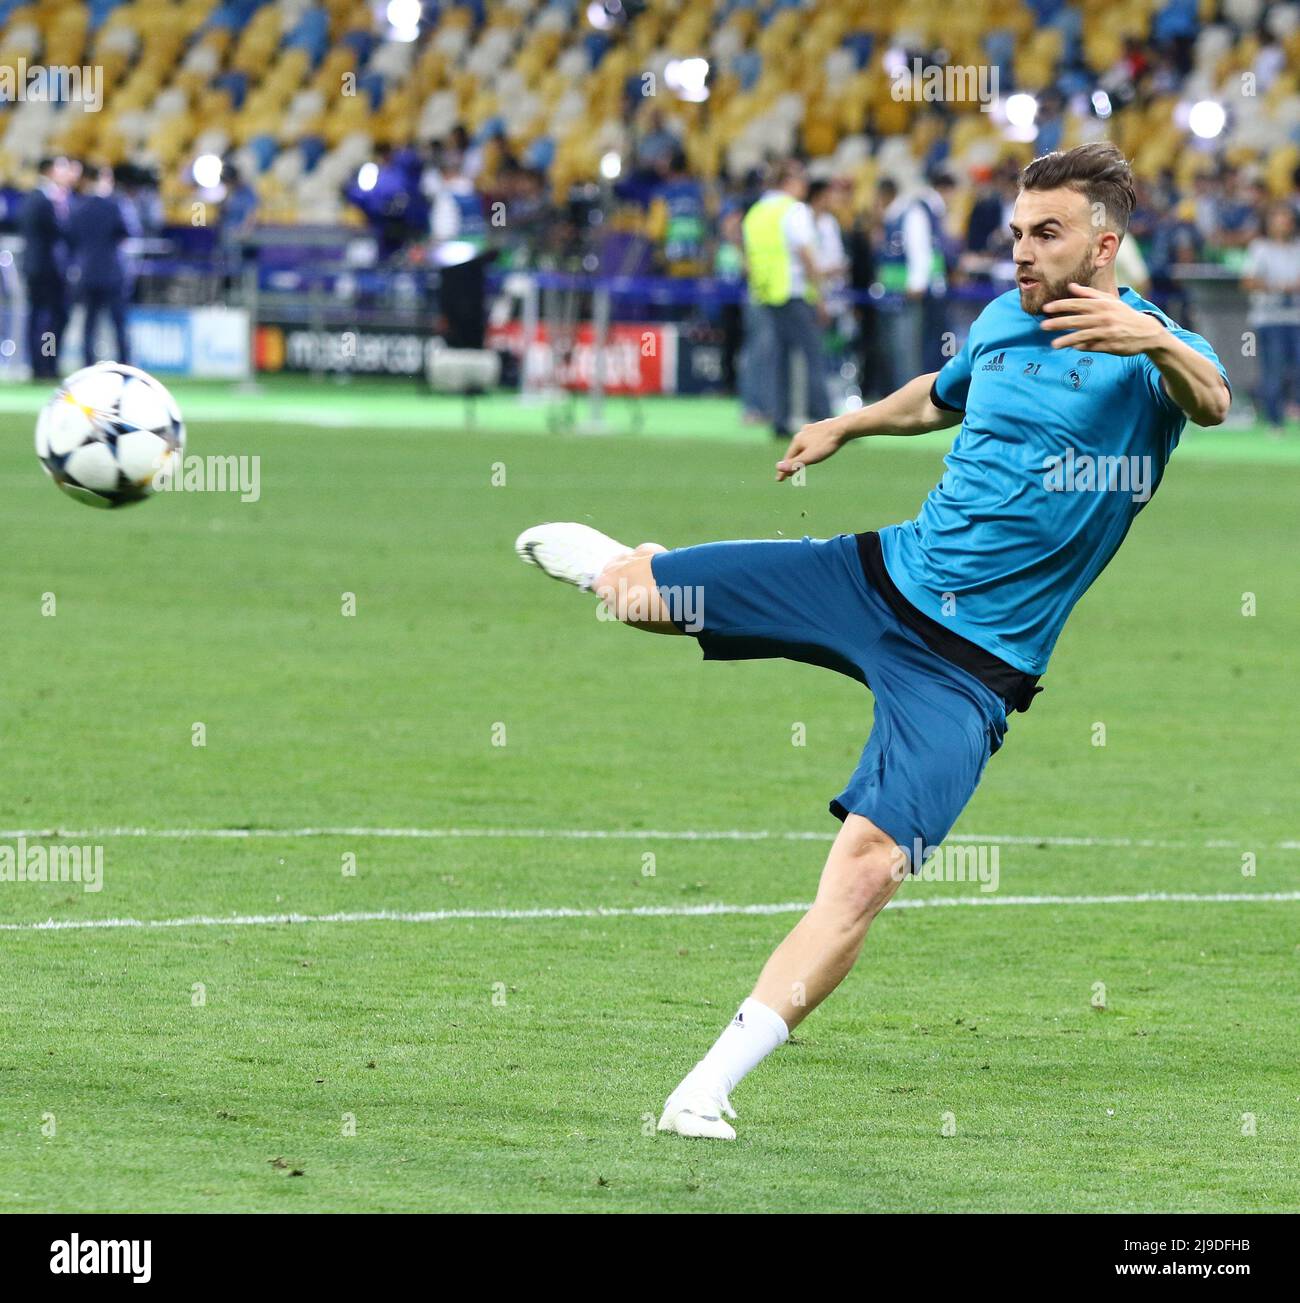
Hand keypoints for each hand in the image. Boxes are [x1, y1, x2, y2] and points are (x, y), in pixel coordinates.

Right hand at [776, 417, 847, 480]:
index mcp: (797, 441)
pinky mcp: (820, 427)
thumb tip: (777, 467)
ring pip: (803, 444)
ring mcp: (811, 429)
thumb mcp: (810, 457)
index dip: (783, 470)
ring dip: (800, 454)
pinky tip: (812, 445)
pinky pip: (811, 439)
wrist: (844, 427)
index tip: (779, 480)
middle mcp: (802, 433)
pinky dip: (808, 446)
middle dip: (791, 463)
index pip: (787, 459)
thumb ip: (794, 463)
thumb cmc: (827, 444)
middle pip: (794, 451)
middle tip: (789, 475)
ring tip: (800, 461)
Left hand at [1040, 283, 1165, 354]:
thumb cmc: (1123, 314)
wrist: (1146, 331)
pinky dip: (1082, 347)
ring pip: (1083, 335)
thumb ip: (1089, 294)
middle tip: (1042, 326)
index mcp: (1102, 305)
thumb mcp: (1109, 301)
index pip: (1077, 303)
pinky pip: (1092, 346)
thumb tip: (1071, 286)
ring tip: (1053, 345)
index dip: (1061, 305)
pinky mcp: (1110, 345)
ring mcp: (1106, 332)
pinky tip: (1073, 348)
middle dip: (1058, 322)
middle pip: (1077, 320)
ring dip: (1067, 340)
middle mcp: (1103, 317)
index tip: (1046, 308)